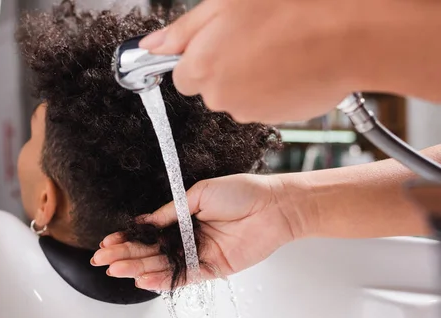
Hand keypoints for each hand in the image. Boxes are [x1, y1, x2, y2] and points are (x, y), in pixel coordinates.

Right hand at [92, 174, 305, 290]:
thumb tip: (144, 221)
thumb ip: (170, 212)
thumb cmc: (239, 192)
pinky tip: (143, 279)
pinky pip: (184, 277)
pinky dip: (163, 279)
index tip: (106, 243)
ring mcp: (199, 255)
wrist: (273, 205)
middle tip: (101, 261)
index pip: (148, 232)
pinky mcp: (213, 269)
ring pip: (162, 266)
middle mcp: (188, 239)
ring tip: (116, 271)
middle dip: (125, 255)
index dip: (127, 238)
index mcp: (182, 219)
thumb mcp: (198, 194)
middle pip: (150, 251)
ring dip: (138, 268)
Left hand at [141, 0, 438, 122]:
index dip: (200, 56)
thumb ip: (183, 30)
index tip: (219, 42)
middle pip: (211, 88)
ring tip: (280, 48)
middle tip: (256, 37)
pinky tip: (294, 64)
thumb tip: (151, 46)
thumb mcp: (226, 2)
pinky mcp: (279, 120)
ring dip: (252, 78)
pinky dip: (275, 89)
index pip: (183, 76)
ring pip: (240, 97)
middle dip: (225, 67)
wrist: (351, 33)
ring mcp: (252, 112)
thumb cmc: (293, 8)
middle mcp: (221, 97)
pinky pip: (267, 104)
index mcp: (203, 68)